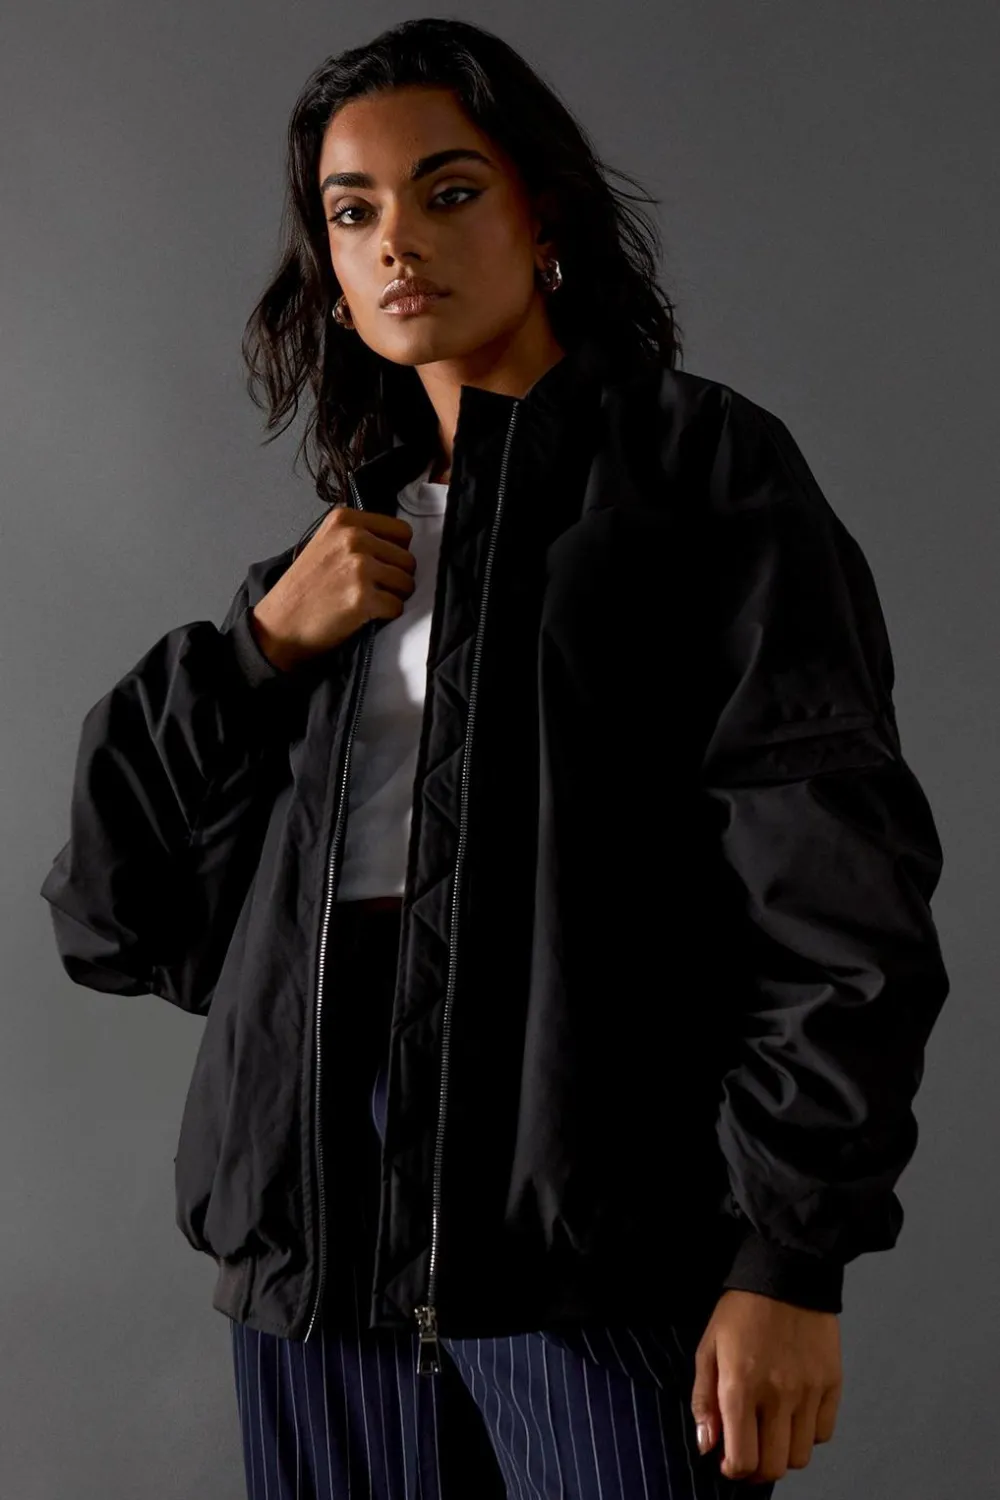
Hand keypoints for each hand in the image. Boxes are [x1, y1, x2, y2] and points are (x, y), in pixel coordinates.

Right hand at [250, 506, 415, 670]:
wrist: (279, 625)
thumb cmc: (303, 589)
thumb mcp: (326, 543)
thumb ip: (359, 536)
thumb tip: (399, 545)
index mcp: (345, 520)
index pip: (402, 531)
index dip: (397, 553)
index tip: (381, 565)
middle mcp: (353, 538)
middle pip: (408, 559)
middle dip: (396, 577)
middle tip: (371, 589)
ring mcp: (359, 567)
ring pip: (407, 583)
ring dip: (393, 596)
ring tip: (367, 601)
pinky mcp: (362, 597)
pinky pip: (398, 607)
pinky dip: (386, 615)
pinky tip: (364, 615)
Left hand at [690, 1289, 841, 1484]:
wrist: (785, 1273)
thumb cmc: (742, 1309)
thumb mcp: (708, 1347)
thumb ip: (704, 1399)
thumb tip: (707, 1445)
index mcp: (741, 1387)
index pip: (743, 1459)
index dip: (733, 1470)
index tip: (729, 1462)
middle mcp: (777, 1395)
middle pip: (774, 1466)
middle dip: (757, 1469)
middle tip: (750, 1453)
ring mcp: (808, 1391)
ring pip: (800, 1456)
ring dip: (782, 1453)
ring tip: (771, 1433)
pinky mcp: (831, 1383)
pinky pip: (823, 1432)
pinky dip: (808, 1434)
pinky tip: (794, 1416)